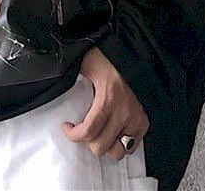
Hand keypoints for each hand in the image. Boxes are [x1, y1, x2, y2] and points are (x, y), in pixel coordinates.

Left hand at [61, 46, 149, 160]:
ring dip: (106, 146)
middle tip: (84, 131)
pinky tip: (113, 134)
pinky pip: (132, 146)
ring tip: (99, 136)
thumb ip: (75, 74)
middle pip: (101, 146)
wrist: (136, 54)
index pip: (88, 131)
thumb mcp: (89, 63)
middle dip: (88, 141)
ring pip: (118, 150)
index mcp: (108, 98)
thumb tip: (60, 80)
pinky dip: (121, 144)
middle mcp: (123, 112)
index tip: (68, 127)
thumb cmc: (113, 57)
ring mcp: (135, 118)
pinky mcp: (144, 121)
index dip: (73, 135)